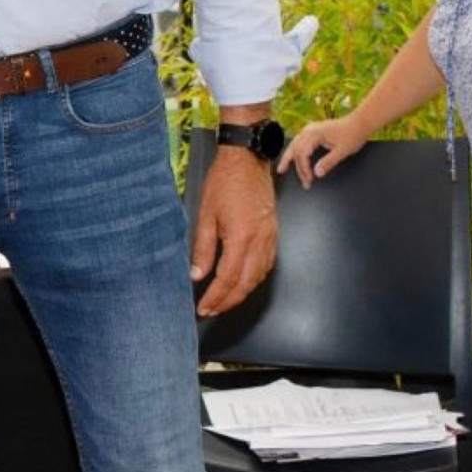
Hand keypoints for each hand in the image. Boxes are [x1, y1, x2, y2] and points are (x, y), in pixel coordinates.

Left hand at [189, 148, 277, 317]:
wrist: (247, 161)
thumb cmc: (224, 182)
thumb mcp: (205, 214)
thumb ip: (202, 248)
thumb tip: (196, 275)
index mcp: (241, 237)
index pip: (228, 278)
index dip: (215, 297)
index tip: (203, 308)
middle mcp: (260, 241)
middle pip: (246, 283)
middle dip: (228, 301)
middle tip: (211, 311)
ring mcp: (271, 238)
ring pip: (258, 277)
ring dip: (241, 293)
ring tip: (223, 301)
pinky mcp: (274, 234)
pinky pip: (266, 265)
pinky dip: (253, 279)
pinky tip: (242, 282)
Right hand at [275, 115, 367, 189]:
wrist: (361, 122)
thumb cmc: (353, 134)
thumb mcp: (343, 151)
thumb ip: (328, 162)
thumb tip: (317, 173)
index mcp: (314, 134)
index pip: (302, 154)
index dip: (304, 169)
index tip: (309, 180)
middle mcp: (308, 130)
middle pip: (296, 151)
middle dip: (298, 168)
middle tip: (304, 182)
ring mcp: (309, 129)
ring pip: (294, 145)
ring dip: (289, 158)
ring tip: (282, 168)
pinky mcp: (313, 131)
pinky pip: (299, 142)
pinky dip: (294, 151)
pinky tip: (292, 156)